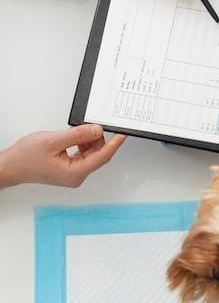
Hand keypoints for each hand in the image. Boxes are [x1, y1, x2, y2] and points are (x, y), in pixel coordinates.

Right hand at [0, 124, 125, 188]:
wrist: (11, 166)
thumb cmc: (26, 157)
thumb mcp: (54, 140)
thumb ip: (78, 135)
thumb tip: (97, 130)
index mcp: (75, 173)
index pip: (102, 157)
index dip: (114, 144)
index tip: (122, 134)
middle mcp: (77, 175)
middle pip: (98, 155)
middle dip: (97, 139)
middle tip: (93, 126)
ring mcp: (74, 173)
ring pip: (91, 154)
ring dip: (88, 141)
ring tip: (75, 132)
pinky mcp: (70, 168)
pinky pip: (84, 154)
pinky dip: (82, 144)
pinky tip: (74, 137)